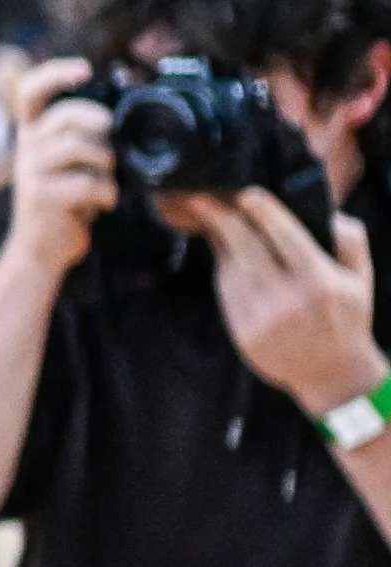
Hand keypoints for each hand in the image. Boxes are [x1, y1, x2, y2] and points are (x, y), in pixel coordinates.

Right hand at [5, 56, 117, 271]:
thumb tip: (124, 109)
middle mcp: (26, 147)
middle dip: (100, 122)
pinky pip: (86, 183)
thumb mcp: (70, 163)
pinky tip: (105, 201)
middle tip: (113, 137)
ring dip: (107, 161)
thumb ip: (85, 136)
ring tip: (109, 175)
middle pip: (65, 115)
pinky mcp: (41, 197)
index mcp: (32, 132)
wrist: (41, 248)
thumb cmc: (65, 200)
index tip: (85, 69)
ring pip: (78, 148)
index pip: (30, 91)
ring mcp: (30, 172)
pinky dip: (107, 192)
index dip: (55, 73)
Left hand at [155, 189, 386, 416]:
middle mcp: (289, 300)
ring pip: (230, 266)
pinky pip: (226, 290)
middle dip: (221, 218)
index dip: (263, 211)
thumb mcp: (361, 280)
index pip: (285, 236)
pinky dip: (223, 269)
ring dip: (220, 242)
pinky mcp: (242, 332)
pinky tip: (225, 256)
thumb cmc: (346, 319)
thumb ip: (351, 242)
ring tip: (214, 222)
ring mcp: (262, 318)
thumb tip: (329, 213)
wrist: (331, 374)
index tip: (247, 192)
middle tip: (204, 198)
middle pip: (245, 246)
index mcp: (321, 282)